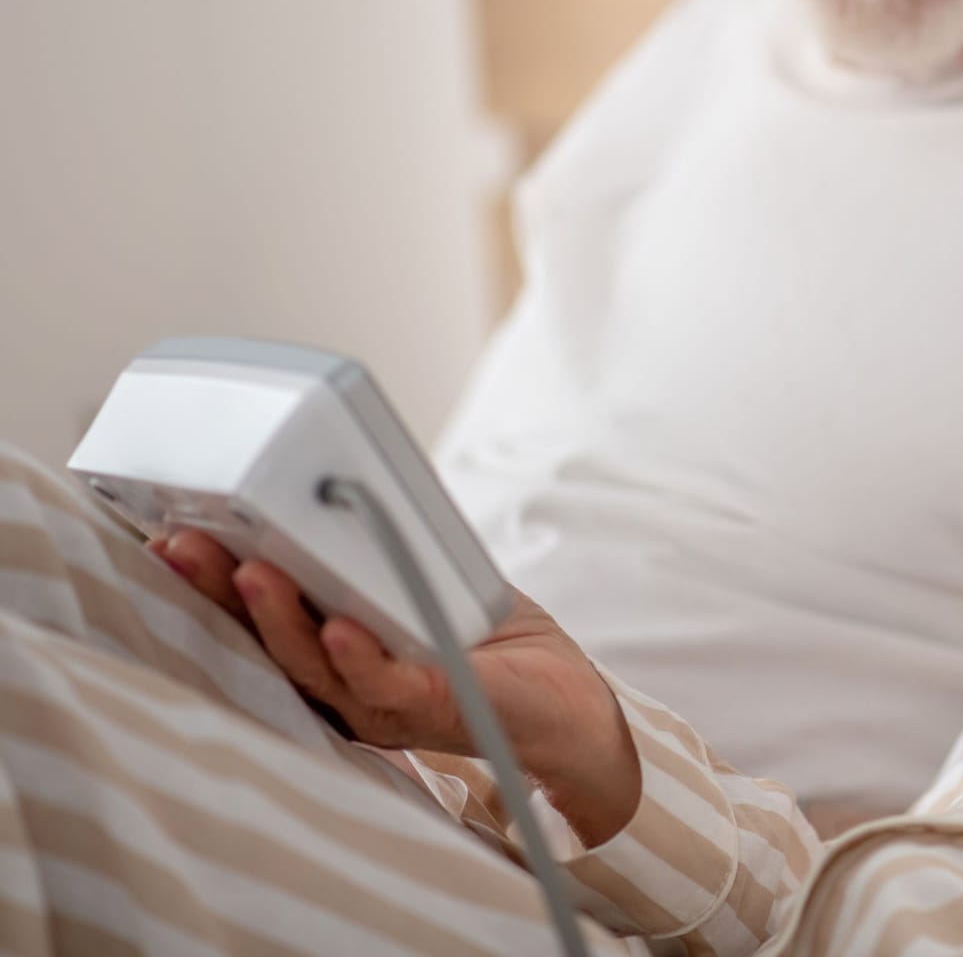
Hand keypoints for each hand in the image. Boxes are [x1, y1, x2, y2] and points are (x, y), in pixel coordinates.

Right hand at [151, 530, 640, 843]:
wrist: (567, 708)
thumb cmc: (488, 644)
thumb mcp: (420, 583)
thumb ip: (376, 553)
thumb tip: (335, 480)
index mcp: (330, 659)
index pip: (256, 619)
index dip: (211, 580)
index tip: (170, 533)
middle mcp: (343, 691)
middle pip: (266, 643)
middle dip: (219, 592)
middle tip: (183, 542)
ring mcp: (385, 706)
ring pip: (316, 667)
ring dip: (282, 618)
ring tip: (253, 573)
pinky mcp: (437, 707)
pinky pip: (390, 687)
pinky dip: (363, 658)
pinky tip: (344, 629)